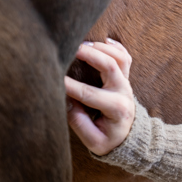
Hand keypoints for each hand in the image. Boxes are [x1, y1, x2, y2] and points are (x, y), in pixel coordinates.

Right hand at [64, 39, 135, 155]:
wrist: (126, 138)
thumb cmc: (107, 139)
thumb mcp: (93, 141)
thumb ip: (79, 122)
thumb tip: (65, 100)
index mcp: (117, 109)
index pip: (90, 94)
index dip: (70, 86)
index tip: (54, 80)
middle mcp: (124, 92)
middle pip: (110, 66)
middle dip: (90, 55)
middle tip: (71, 49)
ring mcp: (126, 83)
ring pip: (120, 58)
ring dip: (102, 48)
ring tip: (83, 45)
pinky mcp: (125, 77)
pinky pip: (125, 57)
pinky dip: (115, 47)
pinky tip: (103, 40)